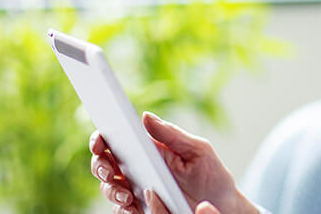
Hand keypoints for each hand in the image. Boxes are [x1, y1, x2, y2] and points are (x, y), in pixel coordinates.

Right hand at [89, 112, 258, 213]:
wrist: (221, 203)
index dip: (100, 139)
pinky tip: (133, 207)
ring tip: (128, 195)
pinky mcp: (140, 208)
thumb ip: (171, 134)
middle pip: (104, 164)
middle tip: (112, 173)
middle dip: (101, 167)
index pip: (114, 139)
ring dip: (112, 190)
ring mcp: (136, 189)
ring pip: (109, 188)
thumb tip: (145, 116)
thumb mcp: (196, 149)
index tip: (100, 144)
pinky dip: (123, 208)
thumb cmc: (209, 172)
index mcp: (147, 148)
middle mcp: (136, 167)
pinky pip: (121, 209)